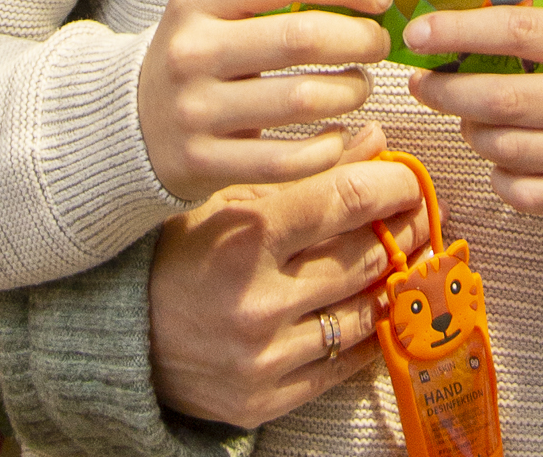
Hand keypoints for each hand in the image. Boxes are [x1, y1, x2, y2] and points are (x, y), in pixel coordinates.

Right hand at [138, 0, 393, 199]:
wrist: (129, 123)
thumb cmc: (198, 57)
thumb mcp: (215, 11)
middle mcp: (192, 51)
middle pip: (302, 37)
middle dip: (360, 39)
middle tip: (379, 43)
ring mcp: (195, 110)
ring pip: (303, 100)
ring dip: (351, 91)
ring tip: (358, 85)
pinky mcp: (203, 163)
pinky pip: (287, 160)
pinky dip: (327, 148)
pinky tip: (336, 135)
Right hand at [148, 129, 428, 428]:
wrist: (126, 335)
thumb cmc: (181, 254)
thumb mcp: (233, 200)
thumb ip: (307, 174)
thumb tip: (376, 141)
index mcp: (244, 239)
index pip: (344, 202)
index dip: (391, 186)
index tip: (409, 179)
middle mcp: (257, 302)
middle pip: (364, 257)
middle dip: (403, 230)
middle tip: (417, 213)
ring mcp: (264, 358)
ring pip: (364, 313)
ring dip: (394, 282)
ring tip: (406, 257)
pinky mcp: (266, 400)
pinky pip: (345, 365)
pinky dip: (370, 333)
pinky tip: (378, 307)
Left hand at [403, 8, 542, 215]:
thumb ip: (539, 31)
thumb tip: (450, 31)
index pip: (521, 31)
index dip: (459, 32)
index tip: (417, 34)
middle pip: (505, 99)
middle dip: (447, 91)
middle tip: (421, 84)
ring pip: (508, 149)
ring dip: (472, 131)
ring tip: (469, 116)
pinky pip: (524, 193)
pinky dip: (498, 174)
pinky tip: (501, 156)